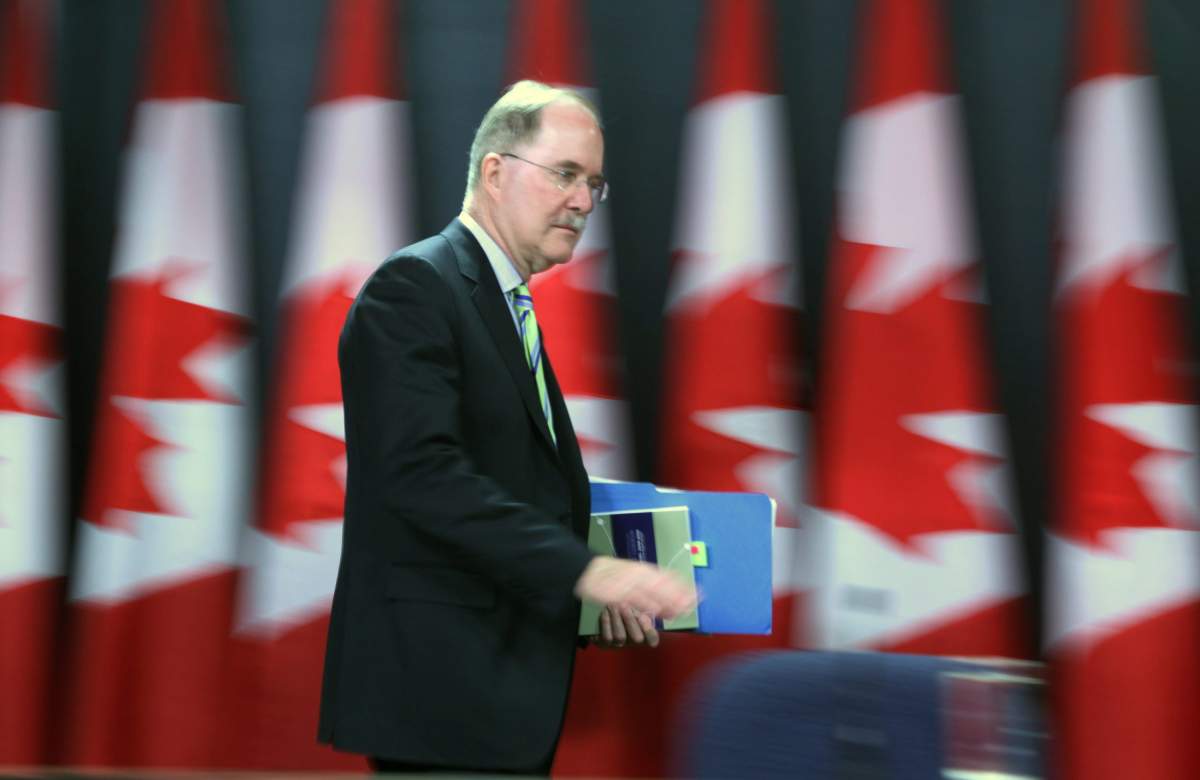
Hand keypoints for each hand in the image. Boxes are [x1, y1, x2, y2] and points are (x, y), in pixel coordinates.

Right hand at [574, 556, 695, 621]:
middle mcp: (642, 575)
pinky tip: (656, 610)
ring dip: (667, 601)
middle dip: (680, 595)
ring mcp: (631, 582)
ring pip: (652, 592)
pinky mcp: (620, 591)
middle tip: (693, 605)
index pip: (670, 578)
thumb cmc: (616, 577)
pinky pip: (635, 598)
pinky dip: (646, 604)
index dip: (684, 587)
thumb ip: (653, 590)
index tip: (698, 595)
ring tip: (681, 610)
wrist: (592, 571)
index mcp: (647, 571)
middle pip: (665, 585)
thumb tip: (671, 603)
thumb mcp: (637, 578)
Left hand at [593, 604, 658, 648]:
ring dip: (617, 619)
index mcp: (643, 631)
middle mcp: (632, 642)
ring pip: (621, 637)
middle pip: (637, 638)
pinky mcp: (605, 644)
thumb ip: (643, 607)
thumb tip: (653, 608)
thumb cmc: (623, 608)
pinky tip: (605, 612)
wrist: (603, 611)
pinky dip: (606, 623)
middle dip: (630, 620)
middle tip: (624, 605)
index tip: (643, 619)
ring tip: (613, 605)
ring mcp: (619, 645)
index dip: (650, 632)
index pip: (652, 637)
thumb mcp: (634, 606)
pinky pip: (607, 637)